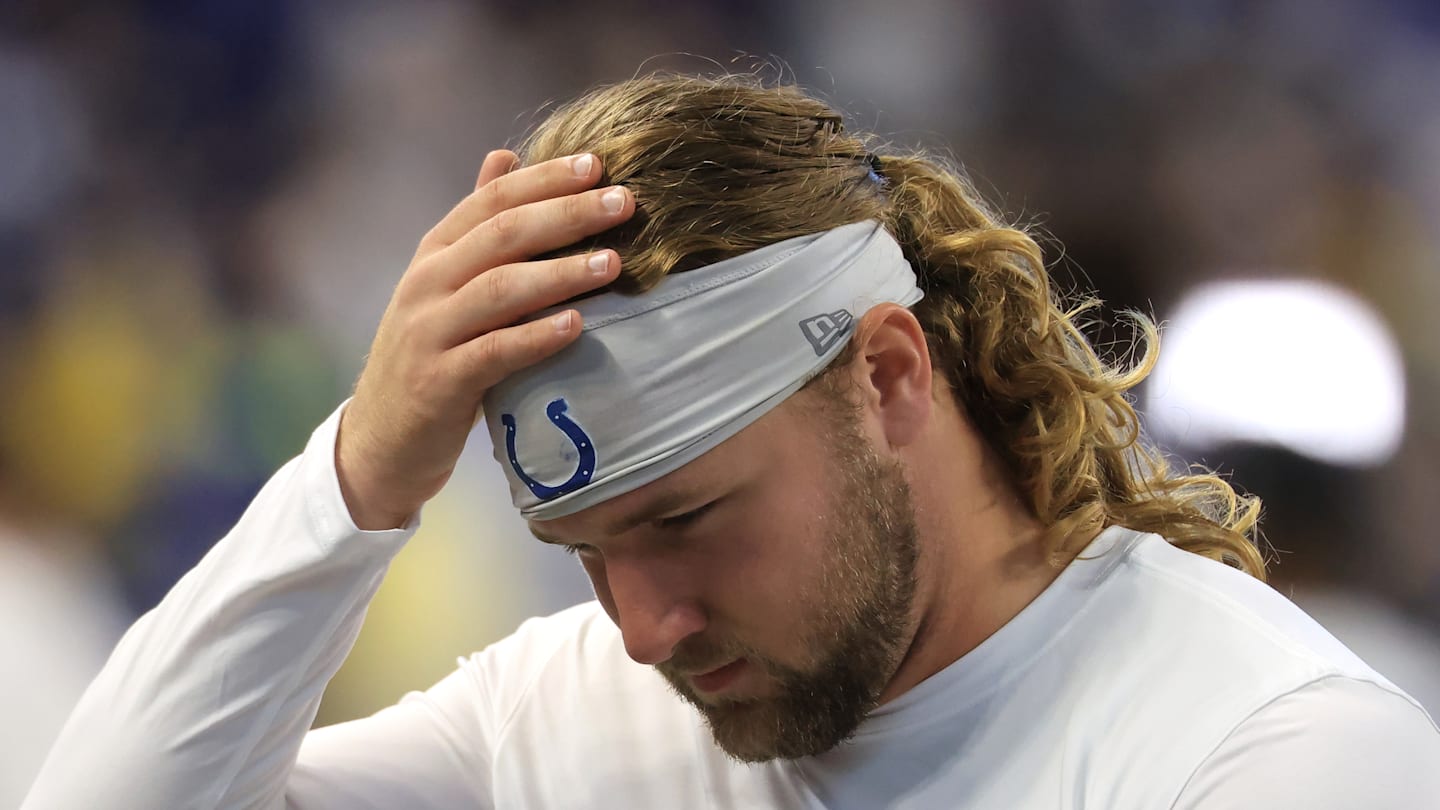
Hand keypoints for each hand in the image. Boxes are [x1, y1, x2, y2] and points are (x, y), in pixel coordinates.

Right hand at [335, 150, 633, 529]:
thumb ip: (477, 227)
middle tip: (623, 202)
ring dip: (560, 272)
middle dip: (565, 213)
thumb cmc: (431, 357)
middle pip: (501, 235)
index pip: (491, 201)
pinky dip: (536, 336)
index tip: (596, 164)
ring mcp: (428, 333)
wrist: (382, 441)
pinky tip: (576, 326)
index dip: (543, 179)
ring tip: (612, 263)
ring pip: (499, 289)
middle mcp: (426, 284)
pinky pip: (493, 353)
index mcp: (434, 254)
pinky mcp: (438, 383)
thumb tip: (504, 154)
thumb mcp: (445, 285)